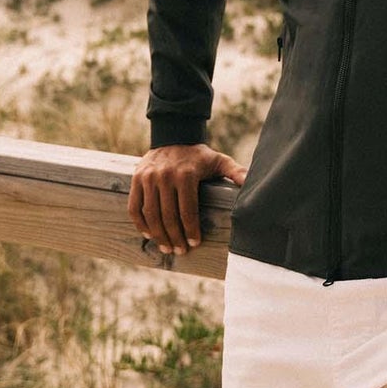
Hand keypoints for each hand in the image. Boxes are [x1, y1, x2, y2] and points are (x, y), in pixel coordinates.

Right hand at [128, 143, 246, 255]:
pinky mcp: (137, 178)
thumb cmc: (200, 156)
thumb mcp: (220, 161)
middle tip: (180, 251)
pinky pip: (135, 206)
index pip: (187, 211)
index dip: (191, 230)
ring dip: (158, 235)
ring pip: (150, 214)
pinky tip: (149, 234)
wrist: (174, 136)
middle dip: (175, 237)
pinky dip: (140, 223)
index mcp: (186, 175)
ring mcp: (148, 177)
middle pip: (168, 216)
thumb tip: (252, 182)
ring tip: (167, 248)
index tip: (195, 244)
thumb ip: (236, 172)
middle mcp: (165, 176)